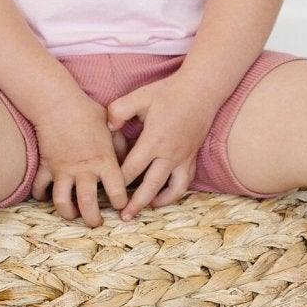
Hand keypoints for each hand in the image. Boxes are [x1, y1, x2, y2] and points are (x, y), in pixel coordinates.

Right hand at [30, 89, 131, 226]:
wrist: (57, 102)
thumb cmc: (87, 111)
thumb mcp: (111, 126)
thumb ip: (121, 146)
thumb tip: (129, 159)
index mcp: (104, 161)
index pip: (117, 191)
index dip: (121, 203)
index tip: (122, 207)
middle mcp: (84, 170)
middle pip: (89, 205)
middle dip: (93, 220)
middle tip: (97, 223)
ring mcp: (63, 170)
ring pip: (63, 203)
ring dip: (68, 214)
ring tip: (73, 216)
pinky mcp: (46, 166)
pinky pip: (40, 187)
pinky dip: (41, 196)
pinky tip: (45, 199)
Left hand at [104, 75, 214, 219]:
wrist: (201, 90)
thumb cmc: (168, 92)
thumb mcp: (140, 96)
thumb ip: (119, 110)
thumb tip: (108, 126)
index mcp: (154, 141)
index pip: (131, 170)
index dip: (117, 183)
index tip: (105, 191)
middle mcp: (170, 154)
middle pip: (150, 187)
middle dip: (135, 204)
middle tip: (123, 217)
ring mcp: (184, 158)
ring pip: (172, 190)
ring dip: (159, 202)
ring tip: (146, 209)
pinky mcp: (192, 158)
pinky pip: (185, 183)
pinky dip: (174, 193)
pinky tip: (164, 195)